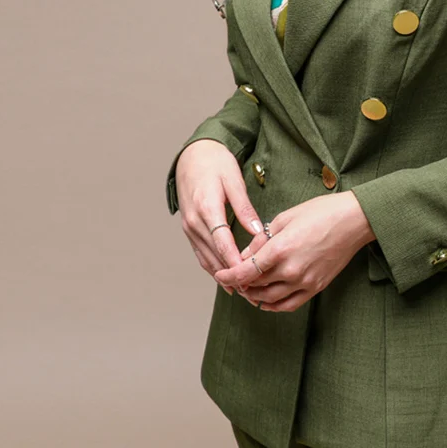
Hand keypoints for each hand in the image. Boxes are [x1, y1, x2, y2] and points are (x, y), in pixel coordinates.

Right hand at [175, 139, 265, 294]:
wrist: (192, 155)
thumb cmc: (216, 163)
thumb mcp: (234, 181)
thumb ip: (245, 208)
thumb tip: (258, 232)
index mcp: (207, 209)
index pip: (222, 244)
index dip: (237, 264)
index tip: (252, 277)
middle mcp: (194, 222)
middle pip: (214, 257)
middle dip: (233, 276)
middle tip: (254, 292)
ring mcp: (189, 228)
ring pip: (206, 259)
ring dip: (223, 277)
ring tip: (244, 291)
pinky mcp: (189, 230)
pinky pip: (201, 254)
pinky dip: (214, 267)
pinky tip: (228, 278)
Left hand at [213, 191, 376, 312]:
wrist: (354, 221)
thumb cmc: (321, 212)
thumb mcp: (284, 219)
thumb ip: (261, 240)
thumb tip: (244, 256)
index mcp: (280, 249)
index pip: (245, 272)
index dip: (228, 276)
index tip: (220, 275)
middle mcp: (291, 270)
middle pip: (254, 285)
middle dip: (239, 283)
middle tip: (232, 277)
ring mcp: (304, 281)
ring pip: (269, 299)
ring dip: (254, 296)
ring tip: (246, 288)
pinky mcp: (315, 287)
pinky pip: (289, 304)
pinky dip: (273, 306)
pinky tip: (265, 301)